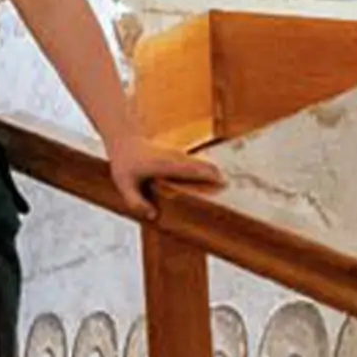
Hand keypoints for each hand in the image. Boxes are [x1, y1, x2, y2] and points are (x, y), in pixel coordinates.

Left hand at [104, 138, 227, 217]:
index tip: (224, 183)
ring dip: (215, 174)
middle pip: (203, 166)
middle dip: (218, 177)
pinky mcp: (179, 157)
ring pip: (202, 164)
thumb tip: (153, 216)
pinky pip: (197, 165)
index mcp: (166, 165)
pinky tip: (216, 181)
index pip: (191, 169)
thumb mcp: (124, 185)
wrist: (125, 141)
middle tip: (233, 189)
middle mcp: (177, 158)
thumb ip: (136, 202)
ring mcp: (179, 156)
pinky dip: (207, 172)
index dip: (208, 175)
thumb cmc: (125, 164)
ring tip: (229, 187)